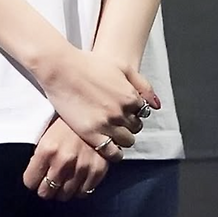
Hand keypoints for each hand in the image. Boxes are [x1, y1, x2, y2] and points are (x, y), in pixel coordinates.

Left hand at [23, 116, 108, 201]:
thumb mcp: (47, 132)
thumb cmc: (66, 119)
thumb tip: (36, 174)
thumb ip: (40, 155)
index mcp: (47, 150)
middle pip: (46, 192)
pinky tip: (77, 177)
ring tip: (64, 178)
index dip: (32, 179)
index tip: (36, 175)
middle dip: (46, 186)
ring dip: (62, 189)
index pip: (30, 182)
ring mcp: (82, 167)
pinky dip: (79, 188)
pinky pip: (83, 192)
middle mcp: (63, 162)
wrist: (94, 108)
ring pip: (65, 196)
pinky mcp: (98, 170)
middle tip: (50, 179)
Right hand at [36, 47, 157, 159]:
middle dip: (128, 124)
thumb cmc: (89, 63)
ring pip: (127, 141)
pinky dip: (113, 151)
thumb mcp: (121, 66)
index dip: (133, 111)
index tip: (122, 109)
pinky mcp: (92, 134)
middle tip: (114, 119)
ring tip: (110, 130)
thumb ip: (142, 85)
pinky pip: (112, 153)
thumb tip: (156, 105)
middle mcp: (122, 112)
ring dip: (121, 137)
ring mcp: (107, 124)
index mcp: (130, 95)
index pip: (143, 113)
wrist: (61, 68)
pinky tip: (106, 143)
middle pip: (136, 128)